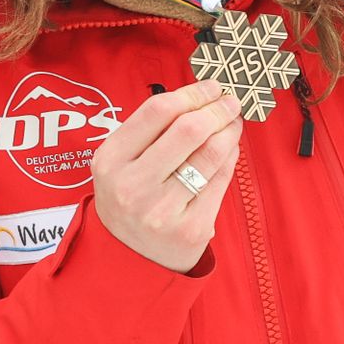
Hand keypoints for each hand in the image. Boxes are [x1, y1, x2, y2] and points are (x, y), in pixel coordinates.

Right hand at [88, 77, 242, 273]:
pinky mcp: (191, 228)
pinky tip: (229, 149)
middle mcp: (133, 186)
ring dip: (229, 131)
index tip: (212, 87)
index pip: (157, 111)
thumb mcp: (121, 162)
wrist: (129, 257)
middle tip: (230, 102)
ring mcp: (162, 210)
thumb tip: (202, 98)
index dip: (191, 93)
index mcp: (110, 160)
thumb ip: (151, 131)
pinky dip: (230, 158)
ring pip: (210, 155)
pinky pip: (220, 181)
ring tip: (232, 123)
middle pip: (188, 130)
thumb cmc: (129, 197)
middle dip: (217, 109)